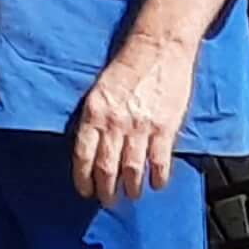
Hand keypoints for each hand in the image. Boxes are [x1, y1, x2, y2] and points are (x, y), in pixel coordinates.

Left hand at [70, 31, 198, 206]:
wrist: (158, 47)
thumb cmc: (128, 67)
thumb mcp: (100, 90)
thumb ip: (96, 118)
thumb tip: (92, 147)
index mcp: (95, 113)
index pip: (83, 155)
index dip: (83, 178)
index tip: (85, 191)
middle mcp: (115, 123)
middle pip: (106, 167)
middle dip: (106, 190)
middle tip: (108, 201)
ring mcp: (141, 127)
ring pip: (132, 169)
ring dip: (131, 188)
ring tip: (131, 195)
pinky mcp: (165, 127)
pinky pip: (159, 161)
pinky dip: (157, 177)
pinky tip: (156, 184)